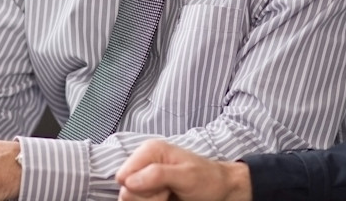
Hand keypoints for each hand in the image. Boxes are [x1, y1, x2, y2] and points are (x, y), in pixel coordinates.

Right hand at [116, 140, 251, 200]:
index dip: (142, 187)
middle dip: (148, 197)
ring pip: (131, 200)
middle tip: (169, 191)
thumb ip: (158, 175)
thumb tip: (130, 180)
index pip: (124, 177)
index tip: (164, 186)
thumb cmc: (208, 180)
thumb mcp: (187, 176)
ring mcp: (144, 179)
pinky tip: (166, 199)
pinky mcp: (148, 192)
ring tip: (169, 194)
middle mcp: (143, 163)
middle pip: (127, 192)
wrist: (221, 190)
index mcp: (149, 151)